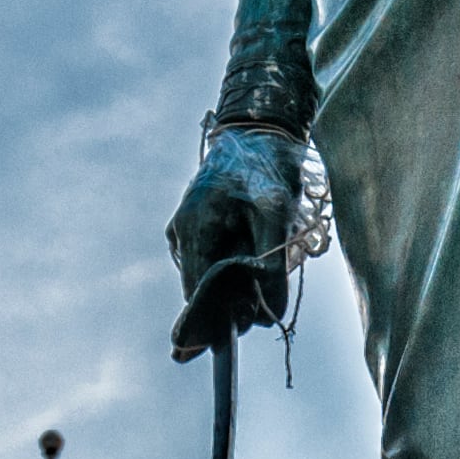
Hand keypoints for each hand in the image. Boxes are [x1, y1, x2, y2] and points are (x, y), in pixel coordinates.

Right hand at [168, 125, 311, 302]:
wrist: (257, 131)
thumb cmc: (267, 169)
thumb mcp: (277, 215)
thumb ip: (273, 265)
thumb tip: (271, 314)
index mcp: (195, 230)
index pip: (196, 293)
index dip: (216, 316)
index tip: (242, 327)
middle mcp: (181, 232)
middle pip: (200, 286)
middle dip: (229, 299)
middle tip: (262, 300)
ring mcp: (183, 227)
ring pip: (205, 273)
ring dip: (231, 280)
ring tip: (262, 266)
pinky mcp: (192, 224)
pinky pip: (208, 256)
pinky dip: (228, 263)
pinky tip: (252, 251)